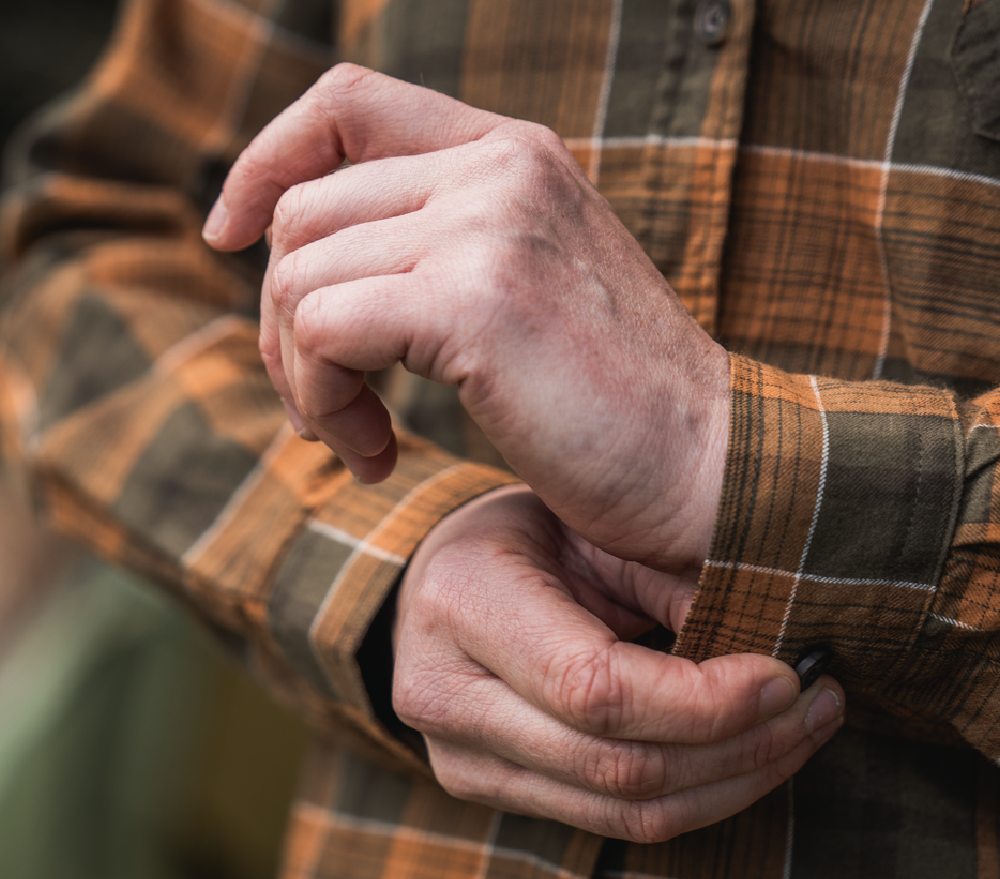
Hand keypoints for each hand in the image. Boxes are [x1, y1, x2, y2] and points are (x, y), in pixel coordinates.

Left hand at [205, 65, 726, 573]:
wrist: (712, 467)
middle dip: (280, 321)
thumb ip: (442, 250)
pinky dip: (322, 401)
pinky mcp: (475, 299)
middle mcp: (498, 167)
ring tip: (359, 440)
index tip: (228, 238)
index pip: (345, 105)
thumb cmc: (619, 410)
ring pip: (298, 275)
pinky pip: (321, 329)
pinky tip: (375, 455)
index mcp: (513, 155)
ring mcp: (488, 224)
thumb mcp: (530, 294)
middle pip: (302, 212)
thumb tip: (310, 271)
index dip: (265, 160)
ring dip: (303, 379)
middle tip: (324, 407)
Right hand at [392, 488, 843, 841]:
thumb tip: (779, 645)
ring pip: (625, 810)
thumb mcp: (592, 523)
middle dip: (741, 746)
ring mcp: (456, 757)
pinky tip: (751, 755)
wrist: (438, 582)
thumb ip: (667, 578)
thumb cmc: (526, 534)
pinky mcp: (482, 789)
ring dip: (735, 781)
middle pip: (618, 765)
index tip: (788, 677)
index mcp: (464, 603)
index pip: (596, 689)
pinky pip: (613, 820)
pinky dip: (697, 795)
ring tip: (805, 731)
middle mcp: (442, 694)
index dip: (704, 701)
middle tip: (821, 703)